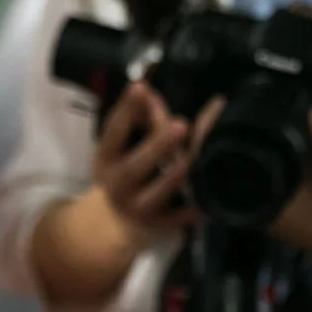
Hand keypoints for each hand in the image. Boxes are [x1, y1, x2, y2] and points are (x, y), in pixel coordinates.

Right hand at [92, 82, 198, 243]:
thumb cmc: (124, 173)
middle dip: (158, 144)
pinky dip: (192, 209)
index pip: (113, 132)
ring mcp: (138, 207)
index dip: (126, 109)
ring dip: (177, 174)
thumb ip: (135, 119)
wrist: (116, 224)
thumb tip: (149, 88)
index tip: (141, 86)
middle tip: (181, 123)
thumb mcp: (119, 149)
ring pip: (159, 192)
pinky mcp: (158, 226)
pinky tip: (206, 200)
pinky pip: (179, 218)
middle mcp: (118, 184)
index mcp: (105, 159)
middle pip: (136, 165)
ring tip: (195, 156)